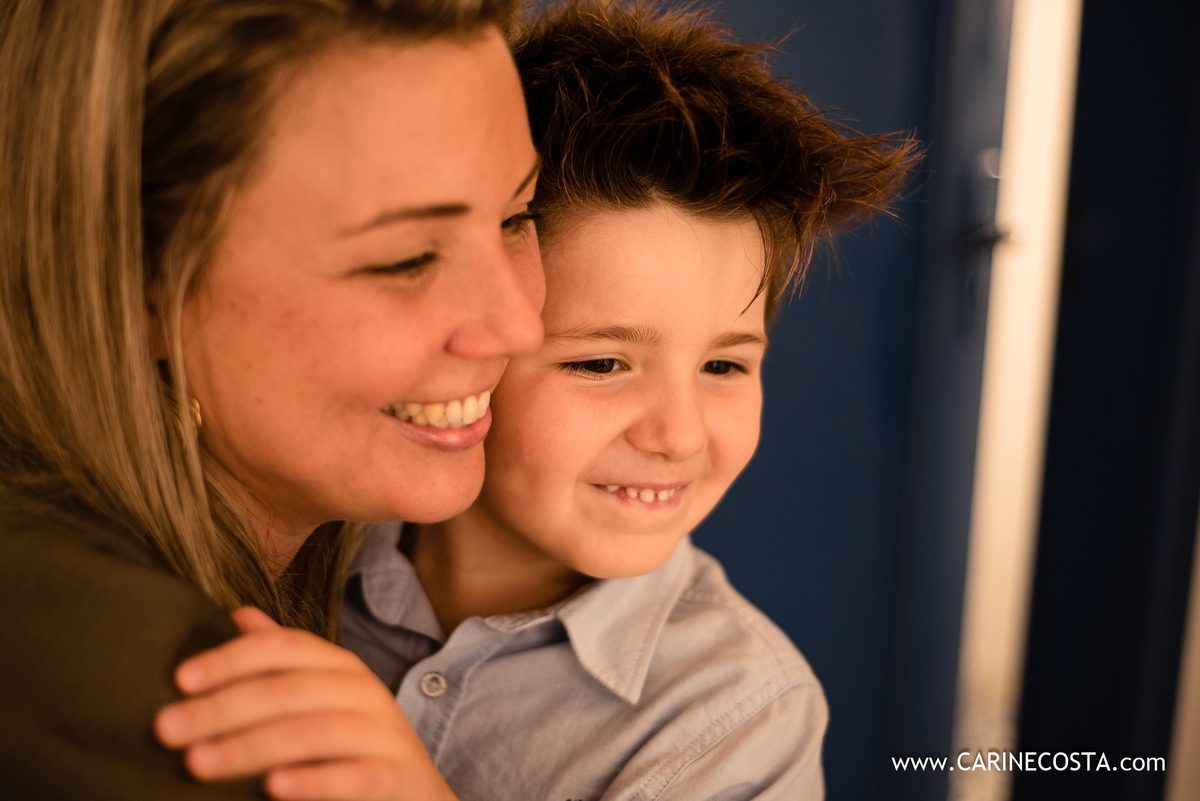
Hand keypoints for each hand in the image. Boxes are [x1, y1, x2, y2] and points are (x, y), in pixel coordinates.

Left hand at [155, 607, 456, 800]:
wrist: (416, 799)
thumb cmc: (355, 748)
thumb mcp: (322, 698)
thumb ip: (282, 660)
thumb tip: (238, 613)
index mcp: (341, 667)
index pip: (284, 648)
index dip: (232, 659)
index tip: (180, 679)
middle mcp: (364, 692)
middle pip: (287, 690)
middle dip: (222, 708)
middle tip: (166, 728)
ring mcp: (383, 734)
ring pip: (311, 732)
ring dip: (249, 746)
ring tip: (198, 763)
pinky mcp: (395, 777)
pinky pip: (352, 777)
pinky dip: (312, 781)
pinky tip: (272, 788)